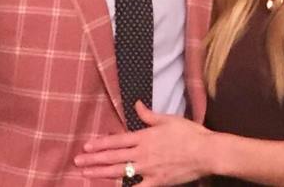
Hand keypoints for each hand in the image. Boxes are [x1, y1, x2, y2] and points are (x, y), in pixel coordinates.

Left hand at [74, 100, 214, 185]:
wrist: (205, 152)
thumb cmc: (188, 133)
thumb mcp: (168, 118)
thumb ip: (148, 114)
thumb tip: (136, 103)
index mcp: (144, 136)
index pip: (116, 140)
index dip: (100, 144)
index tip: (86, 146)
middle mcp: (143, 153)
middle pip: (113, 157)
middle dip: (94, 160)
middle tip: (77, 162)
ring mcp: (148, 170)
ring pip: (120, 173)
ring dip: (101, 173)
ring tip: (86, 174)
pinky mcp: (157, 182)